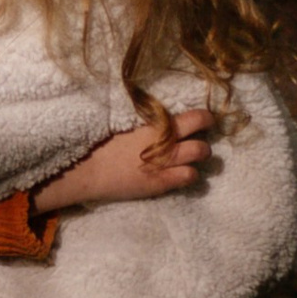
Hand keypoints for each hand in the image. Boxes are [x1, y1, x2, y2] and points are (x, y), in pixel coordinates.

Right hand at [32, 107, 213, 212]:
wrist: (89, 168)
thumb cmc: (104, 142)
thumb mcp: (128, 123)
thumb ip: (150, 120)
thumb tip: (162, 114)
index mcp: (158, 125)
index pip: (196, 118)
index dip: (206, 119)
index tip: (207, 120)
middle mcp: (167, 144)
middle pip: (203, 143)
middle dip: (206, 141)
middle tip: (202, 140)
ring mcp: (166, 165)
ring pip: (199, 158)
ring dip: (199, 157)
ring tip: (193, 157)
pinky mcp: (161, 183)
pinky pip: (189, 177)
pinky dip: (190, 175)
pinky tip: (182, 173)